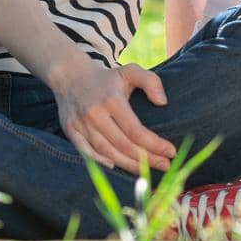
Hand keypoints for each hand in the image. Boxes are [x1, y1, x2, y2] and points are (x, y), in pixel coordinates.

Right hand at [51, 59, 175, 171]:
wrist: (70, 75)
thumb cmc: (107, 77)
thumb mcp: (131, 70)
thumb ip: (150, 81)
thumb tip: (162, 102)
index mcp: (112, 100)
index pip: (135, 130)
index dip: (154, 144)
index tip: (170, 151)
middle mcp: (95, 114)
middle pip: (123, 145)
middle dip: (147, 159)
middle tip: (165, 165)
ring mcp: (81, 124)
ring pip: (107, 152)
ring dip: (129, 165)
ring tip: (147, 170)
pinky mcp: (70, 131)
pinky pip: (86, 153)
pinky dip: (100, 163)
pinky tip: (116, 168)